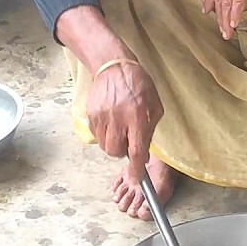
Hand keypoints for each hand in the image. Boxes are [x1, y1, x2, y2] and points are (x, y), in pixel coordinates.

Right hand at [86, 60, 163, 182]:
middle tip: (128, 141)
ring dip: (113, 144)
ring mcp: (102, 117)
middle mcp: (118, 119)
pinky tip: (111, 122)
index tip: (137, 178)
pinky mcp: (91, 115)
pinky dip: (104, 135)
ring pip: (105, 146)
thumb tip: (144, 152)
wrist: (114, 67)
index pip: (136, 150)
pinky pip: (97, 136)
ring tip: (119, 130)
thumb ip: (150, 130)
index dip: (137, 168)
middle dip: (123, 153)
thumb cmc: (139, 86)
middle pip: (116, 152)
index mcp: (138, 116)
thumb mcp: (154, 106)